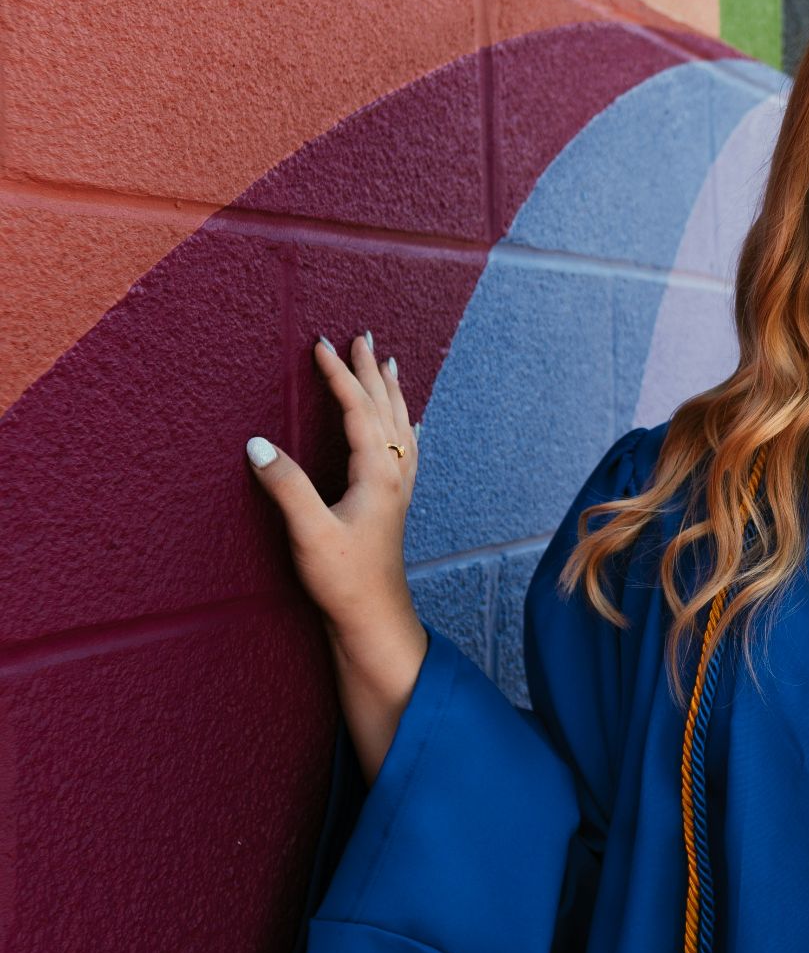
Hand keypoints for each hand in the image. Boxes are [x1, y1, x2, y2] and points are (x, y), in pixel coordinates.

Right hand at [245, 330, 424, 687]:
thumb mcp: (309, 533)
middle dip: (372, 371)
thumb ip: (286, 487)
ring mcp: (398, 488)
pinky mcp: (393, 503)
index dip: (339, 376)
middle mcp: (394, 474)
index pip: (358, 410)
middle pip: (385, 409)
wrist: (373, 616)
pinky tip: (407, 424)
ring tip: (389, 364)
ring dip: (390, 391)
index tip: (322, 345)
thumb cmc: (344, 578)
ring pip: (400, 424)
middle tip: (364, 336)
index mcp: (377, 473)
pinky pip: (404, 447)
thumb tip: (256, 443)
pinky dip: (402, 423)